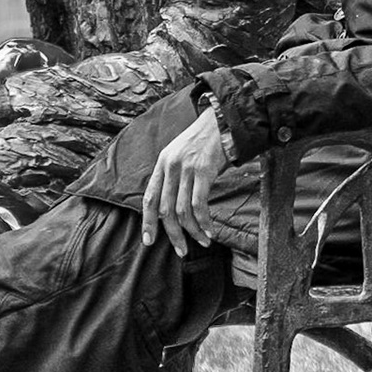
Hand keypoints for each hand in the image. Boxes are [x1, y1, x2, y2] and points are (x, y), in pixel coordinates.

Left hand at [141, 105, 227, 256]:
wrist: (223, 120)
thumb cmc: (204, 140)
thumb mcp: (181, 154)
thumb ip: (174, 176)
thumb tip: (174, 207)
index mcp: (162, 163)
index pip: (149, 198)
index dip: (148, 222)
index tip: (149, 241)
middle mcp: (170, 166)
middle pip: (165, 209)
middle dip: (172, 234)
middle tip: (180, 250)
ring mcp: (186, 169)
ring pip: (182, 211)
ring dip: (192, 231)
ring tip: (201, 242)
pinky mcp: (204, 171)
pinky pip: (199, 205)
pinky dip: (204, 222)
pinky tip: (209, 231)